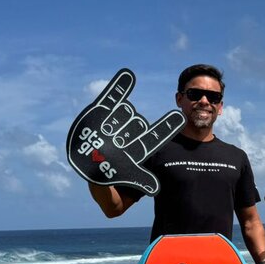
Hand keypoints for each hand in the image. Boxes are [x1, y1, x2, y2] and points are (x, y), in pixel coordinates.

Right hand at [65, 68, 183, 195]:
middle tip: (116, 143)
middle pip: (137, 123)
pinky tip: (128, 75)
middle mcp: (127, 134)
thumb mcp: (120, 186)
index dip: (166, 127)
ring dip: (118, 120)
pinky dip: (119, 88)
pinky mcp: (101, 113)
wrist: (85, 168)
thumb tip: (156, 188)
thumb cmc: (106, 179)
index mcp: (136, 150)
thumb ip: (137, 184)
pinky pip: (111, 98)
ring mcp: (114, 122)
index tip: (180, 117)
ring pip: (125, 112)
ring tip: (106, 134)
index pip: (155, 137)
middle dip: (129, 130)